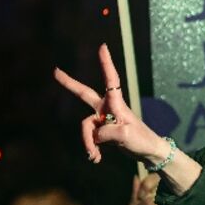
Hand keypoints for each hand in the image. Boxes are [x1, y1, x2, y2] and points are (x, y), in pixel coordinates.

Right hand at [54, 44, 166, 162]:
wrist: (148, 152)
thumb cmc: (141, 139)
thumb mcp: (125, 135)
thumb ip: (106, 132)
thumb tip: (95, 135)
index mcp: (116, 104)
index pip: (111, 80)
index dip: (106, 64)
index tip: (103, 47)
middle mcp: (108, 108)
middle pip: (84, 94)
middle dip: (70, 84)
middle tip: (55, 72)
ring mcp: (104, 119)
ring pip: (86, 128)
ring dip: (88, 143)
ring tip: (95, 157)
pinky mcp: (103, 131)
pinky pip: (90, 138)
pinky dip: (91, 148)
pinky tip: (97, 158)